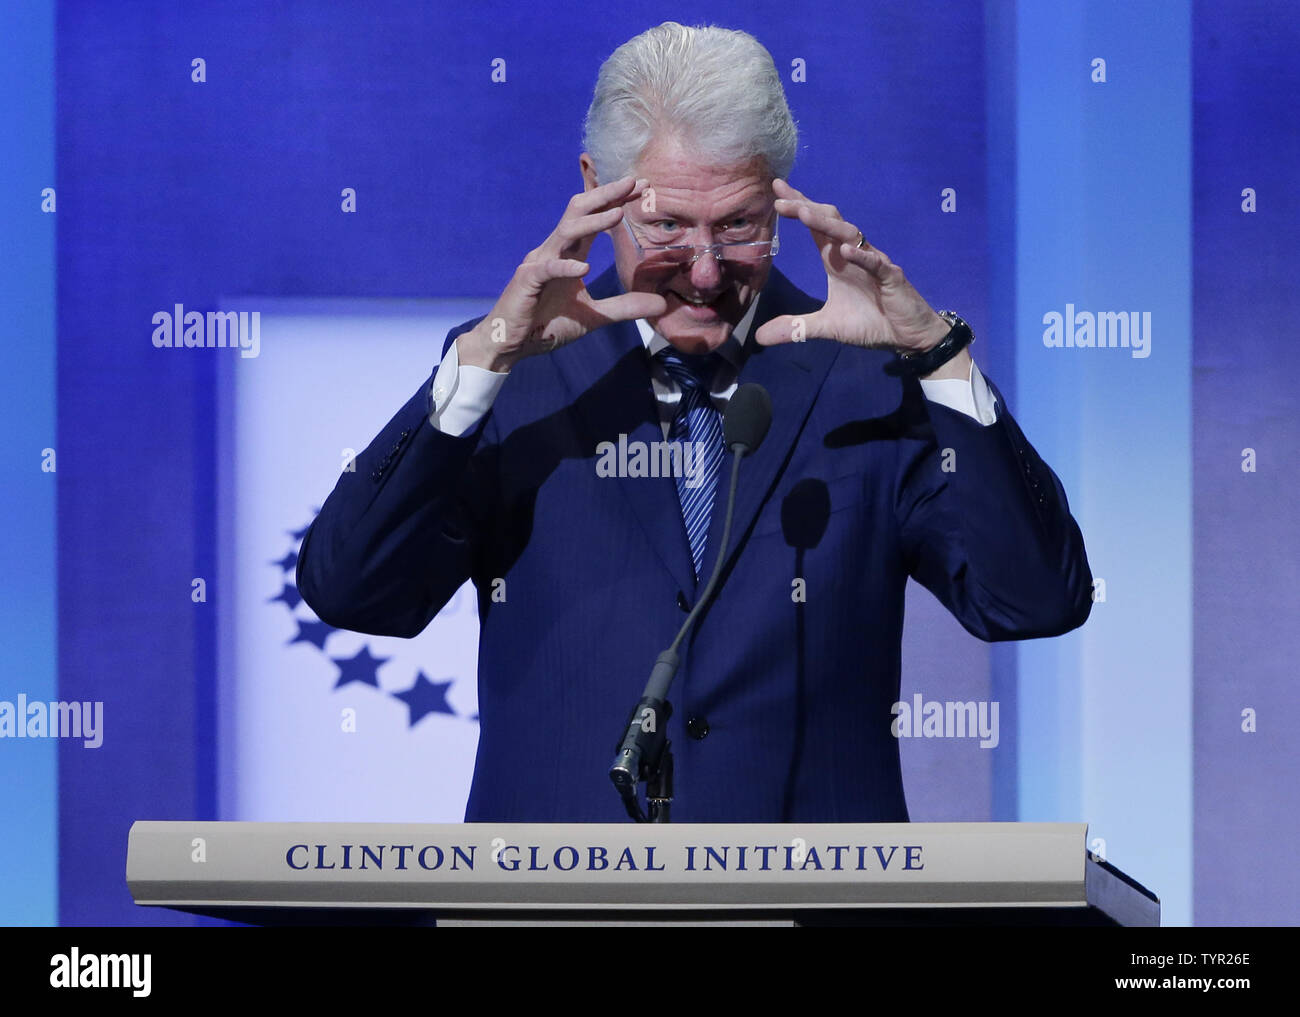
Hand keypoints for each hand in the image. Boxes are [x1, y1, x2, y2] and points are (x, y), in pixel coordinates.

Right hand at [458, 177, 667, 371]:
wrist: (510, 344)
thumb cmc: (547, 324)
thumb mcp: (594, 316)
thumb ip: (625, 307)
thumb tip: (662, 305)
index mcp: (568, 254)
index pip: (594, 218)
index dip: (615, 200)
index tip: (643, 187)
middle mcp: (553, 251)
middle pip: (579, 211)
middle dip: (605, 195)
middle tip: (633, 182)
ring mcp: (538, 263)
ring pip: (565, 232)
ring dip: (592, 222)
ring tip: (617, 214)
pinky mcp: (526, 281)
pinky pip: (547, 269)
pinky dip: (565, 267)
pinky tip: (584, 268)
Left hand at [754, 179, 950, 354]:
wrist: (908, 337)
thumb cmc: (871, 323)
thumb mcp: (827, 327)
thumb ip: (795, 328)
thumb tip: (760, 336)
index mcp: (836, 260)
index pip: (815, 227)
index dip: (798, 206)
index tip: (776, 188)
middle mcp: (854, 254)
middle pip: (829, 222)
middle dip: (805, 208)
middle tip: (780, 198)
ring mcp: (874, 263)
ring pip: (850, 235)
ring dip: (827, 224)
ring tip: (804, 214)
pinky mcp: (891, 277)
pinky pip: (875, 263)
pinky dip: (861, 256)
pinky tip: (845, 250)